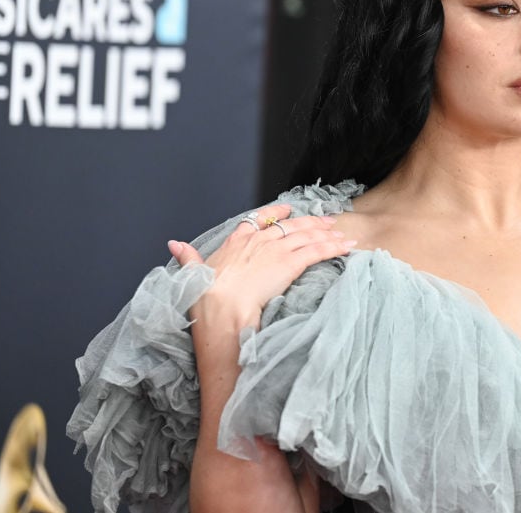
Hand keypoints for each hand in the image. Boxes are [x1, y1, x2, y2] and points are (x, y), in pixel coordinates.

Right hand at [169, 203, 355, 316]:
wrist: (222, 309)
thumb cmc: (207, 297)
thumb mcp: (194, 272)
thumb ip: (187, 255)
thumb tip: (173, 243)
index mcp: (237, 241)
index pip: (259, 220)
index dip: (276, 214)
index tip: (288, 210)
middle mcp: (259, 241)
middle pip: (291, 225)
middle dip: (312, 222)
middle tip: (328, 220)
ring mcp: (276, 250)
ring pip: (307, 236)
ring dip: (327, 234)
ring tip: (342, 233)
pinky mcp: (291, 263)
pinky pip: (317, 250)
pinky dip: (334, 247)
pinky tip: (347, 246)